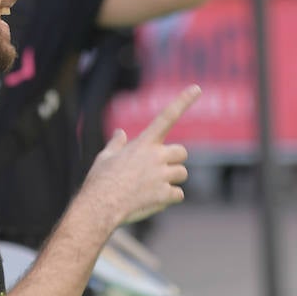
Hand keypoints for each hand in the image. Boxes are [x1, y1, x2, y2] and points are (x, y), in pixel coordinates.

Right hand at [82, 85, 198, 227]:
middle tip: (159, 170)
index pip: (166, 117)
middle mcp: (156, 157)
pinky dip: (169, 198)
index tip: (197, 88)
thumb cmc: (100, 181)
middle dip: (174, 160)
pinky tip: (152, 201)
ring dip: (171, 180)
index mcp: (143, 144)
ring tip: (151, 188)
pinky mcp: (165, 195)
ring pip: (181, 174)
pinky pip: (178, 195)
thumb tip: (120, 133)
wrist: (100, 207)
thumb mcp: (105, 157)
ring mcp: (162, 176)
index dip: (183, 101)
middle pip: (181, 153)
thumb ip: (116, 144)